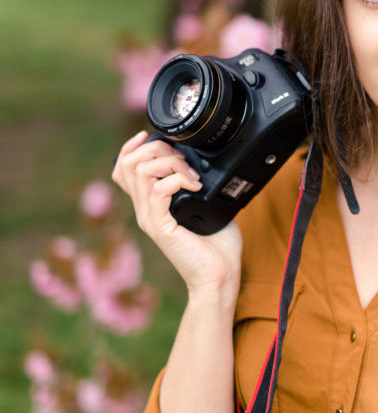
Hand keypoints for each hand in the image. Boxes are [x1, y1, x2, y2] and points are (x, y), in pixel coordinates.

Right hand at [111, 130, 241, 296]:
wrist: (219, 277)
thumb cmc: (217, 248)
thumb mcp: (207, 206)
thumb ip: (199, 185)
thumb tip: (205, 165)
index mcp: (151, 204)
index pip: (123, 169)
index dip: (131, 148)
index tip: (149, 136)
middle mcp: (145, 210)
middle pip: (128, 163)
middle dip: (157, 148)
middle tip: (183, 159)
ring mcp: (150, 218)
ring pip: (140, 171)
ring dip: (169, 162)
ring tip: (190, 174)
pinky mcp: (160, 227)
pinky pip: (158, 190)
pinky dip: (179, 179)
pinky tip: (195, 187)